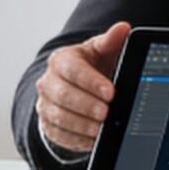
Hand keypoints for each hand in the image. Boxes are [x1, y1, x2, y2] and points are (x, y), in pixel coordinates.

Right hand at [35, 22, 129, 156]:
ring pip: (58, 117)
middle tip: (106, 112)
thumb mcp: (102, 52)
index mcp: (61, 60)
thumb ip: (111, 41)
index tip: (110, 92)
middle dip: (86, 105)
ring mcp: (46, 105)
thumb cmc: (93, 67)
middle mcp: (48, 82)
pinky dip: (76, 139)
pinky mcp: (48, 126)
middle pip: (62, 95)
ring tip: (101, 129)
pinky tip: (93, 141)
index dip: (90, 82)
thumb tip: (123, 28)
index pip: (71, 69)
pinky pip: (58, 135)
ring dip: (81, 125)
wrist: (79, 87)